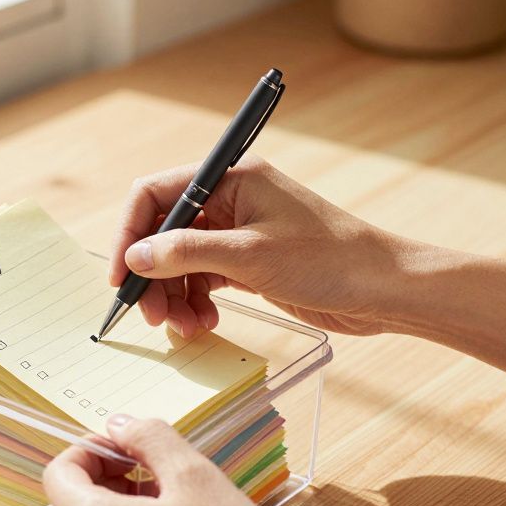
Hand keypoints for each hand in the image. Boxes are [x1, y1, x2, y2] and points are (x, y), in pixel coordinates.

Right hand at [111, 156, 416, 336]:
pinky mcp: (249, 262)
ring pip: (181, 261)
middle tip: (153, 317)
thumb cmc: (329, 261)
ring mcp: (239, 232)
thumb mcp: (251, 256)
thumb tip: (137, 257)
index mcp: (232, 177)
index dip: (130, 234)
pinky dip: (196, 301)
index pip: (156, 194)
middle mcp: (231, 199)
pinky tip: (204, 323)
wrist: (384, 289)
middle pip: (164, 232)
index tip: (121, 276)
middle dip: (153, 275)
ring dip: (175, 296)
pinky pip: (203, 278)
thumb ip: (187, 252)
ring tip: (186, 328)